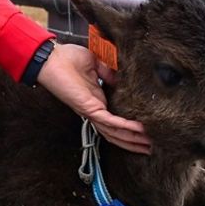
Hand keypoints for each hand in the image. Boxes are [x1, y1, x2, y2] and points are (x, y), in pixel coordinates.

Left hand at [35, 42, 150, 154]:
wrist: (51, 58)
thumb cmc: (68, 59)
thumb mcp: (95, 63)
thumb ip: (109, 72)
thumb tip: (123, 78)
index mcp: (97, 100)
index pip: (116, 119)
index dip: (131, 127)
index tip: (148, 129)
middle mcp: (95, 110)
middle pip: (117, 133)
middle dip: (134, 142)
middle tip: (153, 147)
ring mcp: (91, 111)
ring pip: (114, 132)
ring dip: (132, 140)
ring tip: (149, 145)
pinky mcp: (88, 109)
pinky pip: (109, 121)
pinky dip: (124, 127)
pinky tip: (139, 130)